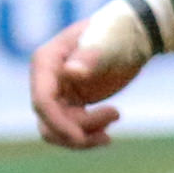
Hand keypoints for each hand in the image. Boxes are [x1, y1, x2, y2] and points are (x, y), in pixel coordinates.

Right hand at [29, 17, 140, 147]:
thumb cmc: (117, 34)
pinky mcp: (72, 103)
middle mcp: (46, 79)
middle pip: (48, 122)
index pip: (42, 101)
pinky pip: (72, 129)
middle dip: (77, 133)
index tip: (81, 138)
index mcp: (46, 62)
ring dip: (86, 137)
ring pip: (58, 131)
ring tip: (115, 118)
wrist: (131, 37)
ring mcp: (58, 92)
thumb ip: (89, 57)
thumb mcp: (106, 43)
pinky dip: (90, 135)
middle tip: (111, 126)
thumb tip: (71, 73)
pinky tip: (110, 127)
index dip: (57, 124)